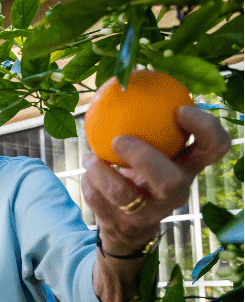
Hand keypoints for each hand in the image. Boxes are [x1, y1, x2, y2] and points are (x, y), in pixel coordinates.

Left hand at [84, 105, 231, 254]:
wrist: (127, 222)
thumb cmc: (142, 170)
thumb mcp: (153, 145)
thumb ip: (149, 120)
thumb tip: (127, 77)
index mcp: (189, 165)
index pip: (214, 147)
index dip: (205, 129)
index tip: (180, 108)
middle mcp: (176, 191)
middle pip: (171, 181)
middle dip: (144, 159)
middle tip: (119, 139)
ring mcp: (150, 212)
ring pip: (125, 195)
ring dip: (101, 172)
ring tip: (90, 155)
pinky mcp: (124, 224)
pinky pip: (100, 202)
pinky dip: (90, 184)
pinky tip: (87, 172)